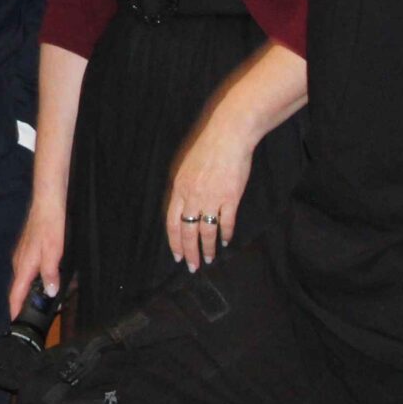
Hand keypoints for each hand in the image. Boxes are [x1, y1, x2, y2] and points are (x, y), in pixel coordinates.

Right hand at [8, 197, 65, 316]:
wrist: (46, 202)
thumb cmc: (49, 225)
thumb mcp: (54, 251)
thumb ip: (50, 273)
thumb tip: (49, 293)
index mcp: (24, 265)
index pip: (15, 293)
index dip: (14, 309)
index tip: (12, 323)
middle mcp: (19, 262)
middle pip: (16, 288)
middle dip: (19, 304)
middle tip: (26, 318)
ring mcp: (21, 254)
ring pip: (20, 279)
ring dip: (24, 292)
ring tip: (31, 304)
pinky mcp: (26, 249)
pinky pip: (24, 271)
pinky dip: (28, 280)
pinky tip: (38, 281)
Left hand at [167, 104, 255, 270]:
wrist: (227, 136)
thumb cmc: (205, 148)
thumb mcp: (185, 167)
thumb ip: (183, 188)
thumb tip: (182, 207)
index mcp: (179, 188)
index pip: (171, 221)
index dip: (174, 241)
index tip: (177, 255)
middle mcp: (192, 196)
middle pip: (187, 230)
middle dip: (188, 251)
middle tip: (191, 267)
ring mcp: (211, 198)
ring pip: (206, 231)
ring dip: (206, 248)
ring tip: (208, 260)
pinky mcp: (230, 197)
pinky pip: (226, 222)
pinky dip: (225, 234)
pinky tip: (225, 242)